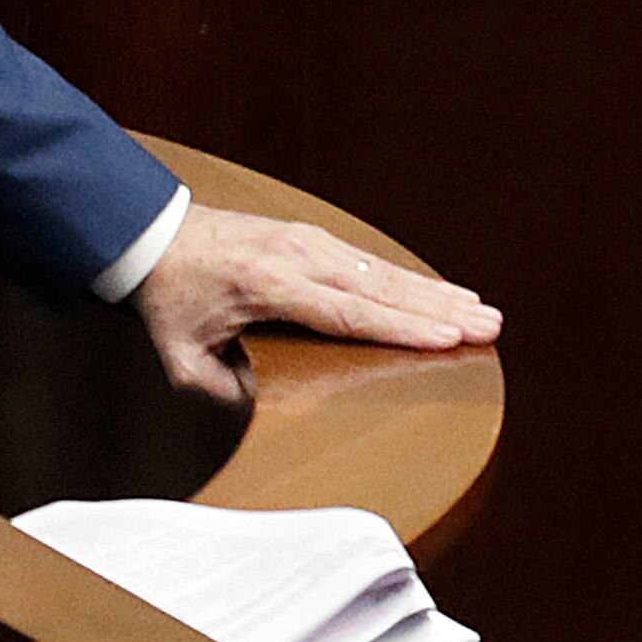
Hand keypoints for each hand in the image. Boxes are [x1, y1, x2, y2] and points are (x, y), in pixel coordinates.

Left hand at [127, 202, 500, 407]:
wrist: (152, 233)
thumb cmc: (169, 298)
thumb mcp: (181, 357)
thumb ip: (222, 389)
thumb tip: (263, 408)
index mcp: (271, 287)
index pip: (350, 313)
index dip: (402, 328)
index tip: (447, 339)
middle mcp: (299, 256)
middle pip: (383, 288)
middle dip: (440, 309)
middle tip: (490, 324)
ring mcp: (309, 240)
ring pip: (385, 271)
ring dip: (435, 291)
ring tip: (481, 309)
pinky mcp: (311, 236)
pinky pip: (370, 261)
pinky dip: (410, 277)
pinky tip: (439, 290)